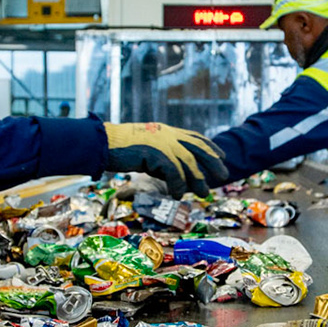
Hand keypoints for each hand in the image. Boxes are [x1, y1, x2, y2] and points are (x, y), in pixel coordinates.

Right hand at [103, 123, 228, 196]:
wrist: (103, 143)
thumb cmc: (120, 148)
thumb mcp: (146, 149)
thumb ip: (161, 156)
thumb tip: (174, 174)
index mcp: (166, 131)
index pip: (195, 137)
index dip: (210, 147)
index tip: (222, 156)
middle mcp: (168, 135)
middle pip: (198, 148)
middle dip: (213, 162)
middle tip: (224, 176)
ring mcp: (163, 143)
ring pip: (189, 163)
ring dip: (198, 180)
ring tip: (203, 194)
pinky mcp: (156, 153)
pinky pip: (173, 172)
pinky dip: (178, 186)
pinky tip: (177, 195)